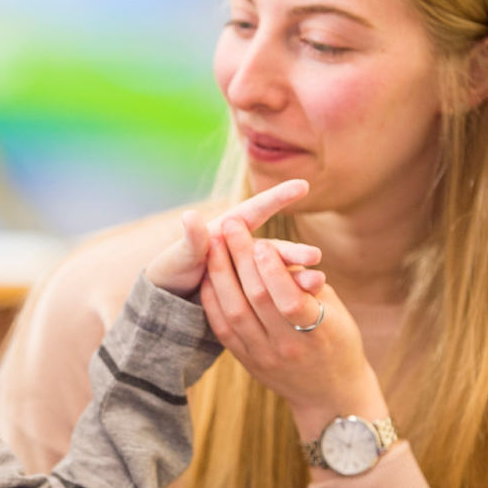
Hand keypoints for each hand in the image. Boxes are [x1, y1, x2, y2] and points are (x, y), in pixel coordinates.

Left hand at [147, 179, 324, 298]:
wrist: (170, 302)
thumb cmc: (172, 272)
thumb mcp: (179, 258)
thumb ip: (191, 241)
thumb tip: (190, 216)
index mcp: (228, 232)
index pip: (255, 211)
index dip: (277, 198)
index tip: (301, 186)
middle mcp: (245, 251)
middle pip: (273, 248)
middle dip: (294, 252)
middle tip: (314, 256)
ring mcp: (252, 272)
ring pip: (279, 273)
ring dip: (297, 277)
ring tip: (317, 283)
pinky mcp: (255, 294)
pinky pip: (274, 295)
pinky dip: (291, 296)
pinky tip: (310, 300)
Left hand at [200, 216, 388, 441]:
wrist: (331, 396)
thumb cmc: (338, 342)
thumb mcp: (336, 311)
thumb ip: (309, 284)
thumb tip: (286, 254)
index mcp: (318, 332)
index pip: (288, 298)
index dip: (272, 270)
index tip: (261, 241)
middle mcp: (288, 346)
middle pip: (256, 298)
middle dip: (240, 258)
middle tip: (229, 225)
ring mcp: (264, 357)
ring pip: (235, 312)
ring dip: (220, 275)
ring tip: (212, 243)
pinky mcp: (247, 362)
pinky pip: (223, 330)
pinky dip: (213, 302)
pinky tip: (207, 277)